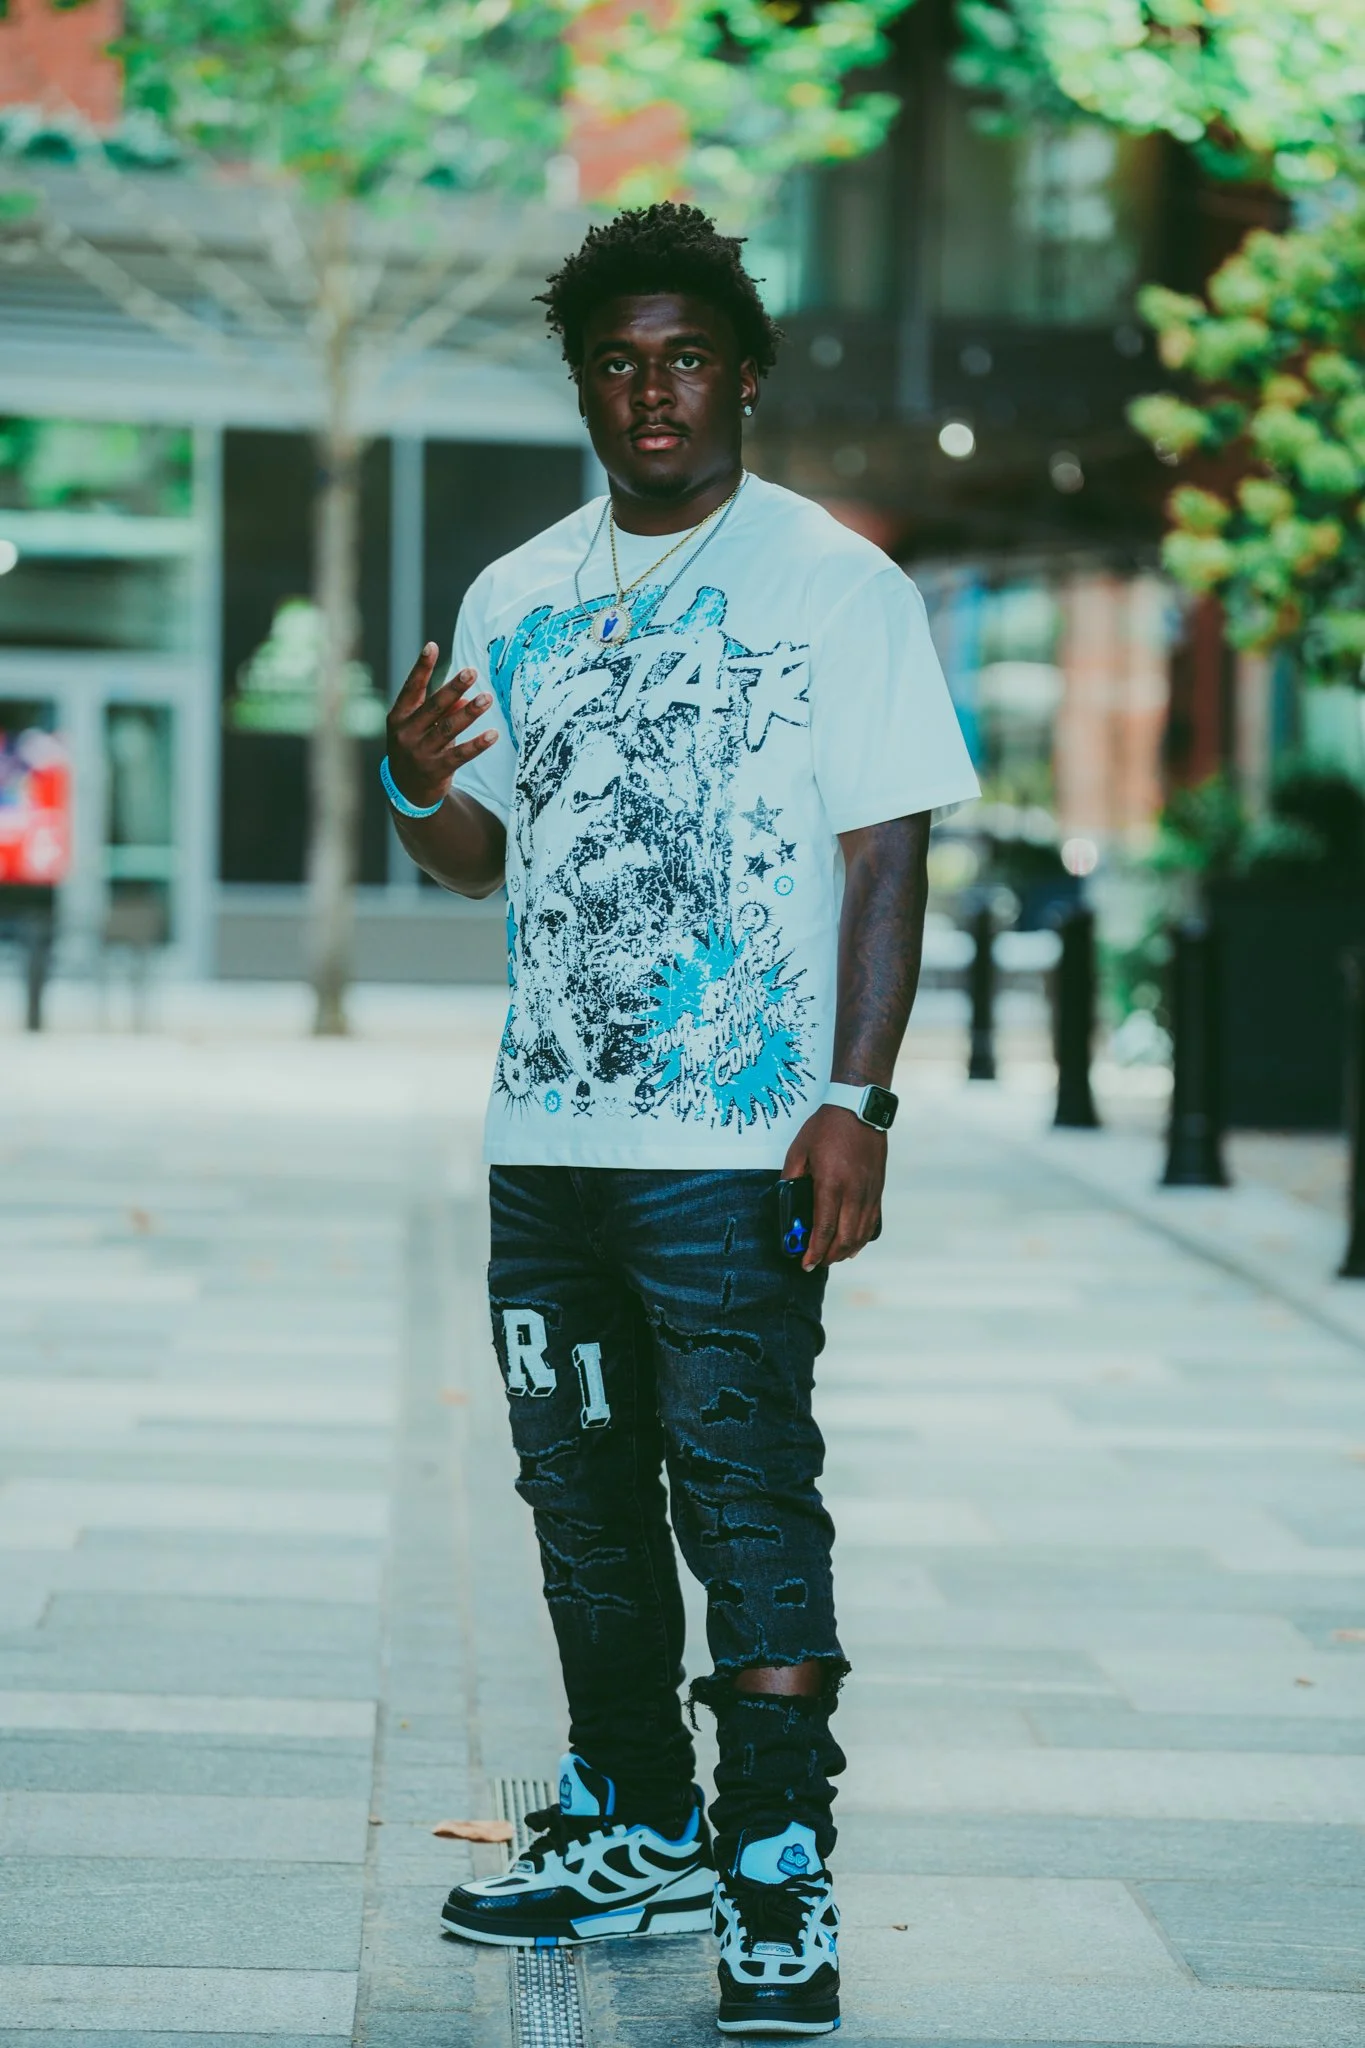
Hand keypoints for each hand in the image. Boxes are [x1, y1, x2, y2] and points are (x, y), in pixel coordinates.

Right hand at [385, 643, 496, 811]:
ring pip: (448, 729)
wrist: (406, 790)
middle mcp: (406, 733)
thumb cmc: (416, 748)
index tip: (432, 646)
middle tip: (471, 671)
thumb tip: (466, 698)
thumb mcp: (420, 727)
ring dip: (469, 713)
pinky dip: (477, 744)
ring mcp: (420, 753)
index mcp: (398, 717)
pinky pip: (460, 755)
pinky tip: (493, 734)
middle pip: (433, 707)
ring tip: (487, 698)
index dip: (421, 667)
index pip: (411, 688)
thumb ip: (442, 711)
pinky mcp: (436, 770)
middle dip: (453, 688)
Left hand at [783, 1105, 885, 1270]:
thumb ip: (790, 1178)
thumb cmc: (826, 1128)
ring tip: (832, 1256)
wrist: (859, 1109)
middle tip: (816, 1263)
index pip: (824, 1229)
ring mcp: (869, 1192)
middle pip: (845, 1237)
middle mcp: (853, 1192)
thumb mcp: (798, 1150)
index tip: (806, 1263)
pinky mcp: (878, 1189)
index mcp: (831, 1184)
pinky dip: (862, 1238)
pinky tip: (853, 1243)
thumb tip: (785, 1201)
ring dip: (846, 1250)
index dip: (815, 1251)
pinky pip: (872, 1222)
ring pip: (861, 1233)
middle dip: (830, 1256)